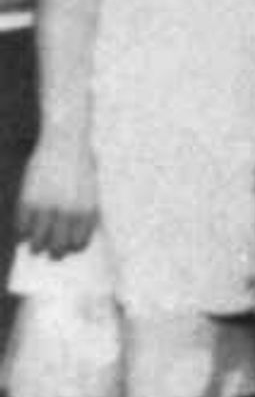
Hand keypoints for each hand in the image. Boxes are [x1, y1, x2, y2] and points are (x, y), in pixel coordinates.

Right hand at [15, 135, 97, 259]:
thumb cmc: (79, 165)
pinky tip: (23, 230)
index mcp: (87, 211)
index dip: (72, 248)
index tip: (68, 249)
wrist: (65, 141)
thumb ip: (84, 210)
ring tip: (35, 247)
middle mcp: (68, 212)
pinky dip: (22, 232)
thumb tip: (78, 234)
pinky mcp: (29, 200)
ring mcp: (47, 207)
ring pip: (38, 240)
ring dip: (36, 246)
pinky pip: (22, 227)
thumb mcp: (89, 189)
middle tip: (50, 254)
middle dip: (54, 253)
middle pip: (59, 246)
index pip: (79, 242)